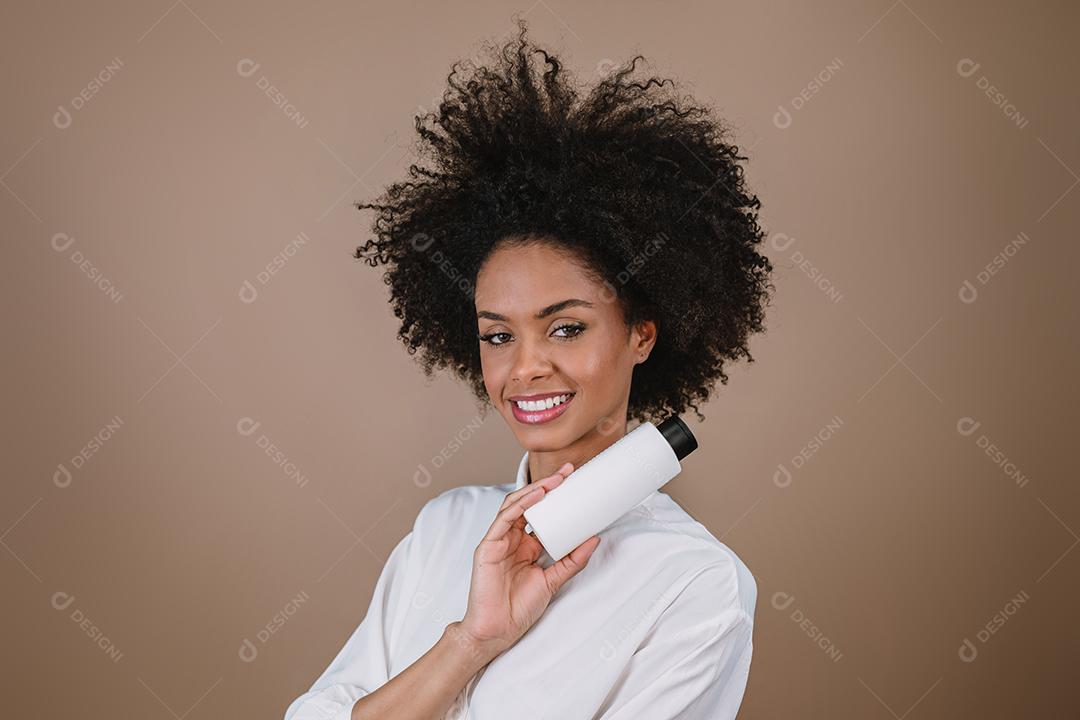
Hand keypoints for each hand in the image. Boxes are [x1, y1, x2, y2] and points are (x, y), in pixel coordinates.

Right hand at [456, 462, 601, 661]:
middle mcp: (511, 539)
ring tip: (556, 480)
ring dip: (536, 490)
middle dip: (547, 486)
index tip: (574, 483)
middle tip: (568, 472)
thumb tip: (595, 538)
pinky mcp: (488, 546)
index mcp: (525, 545)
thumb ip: (573, 560)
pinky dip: (521, 504)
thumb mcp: (553, 580)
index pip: (540, 513)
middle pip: (528, 503)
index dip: (555, 497)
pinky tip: (536, 495)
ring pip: (515, 505)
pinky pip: (504, 519)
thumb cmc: (519, 608)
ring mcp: (498, 541)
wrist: (497, 631)